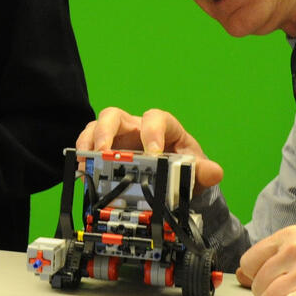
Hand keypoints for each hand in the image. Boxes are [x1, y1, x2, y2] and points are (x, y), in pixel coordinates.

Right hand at [76, 106, 222, 187]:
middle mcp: (135, 128)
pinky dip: (82, 154)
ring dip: (89, 140)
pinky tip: (81, 169)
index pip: (156, 118)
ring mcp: (117, 138)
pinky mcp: (104, 151)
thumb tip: (214, 171)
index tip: (152, 154)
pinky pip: (88, 145)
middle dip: (107, 130)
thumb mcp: (195, 170)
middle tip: (104, 150)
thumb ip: (203, 170)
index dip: (152, 132)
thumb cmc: (183, 167)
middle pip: (116, 115)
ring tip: (86, 158)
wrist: (174, 180)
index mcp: (162, 127)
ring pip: (97, 126)